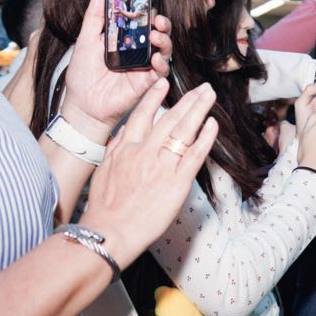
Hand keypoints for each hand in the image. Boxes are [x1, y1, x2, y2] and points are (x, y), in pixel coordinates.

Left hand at [60, 0, 173, 140]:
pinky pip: (160, 72)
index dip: (148, 12)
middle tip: (157, 20)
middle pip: (158, 34)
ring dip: (164, 41)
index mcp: (124, 40)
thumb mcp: (85, 41)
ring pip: (163, 51)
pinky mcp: (146, 83)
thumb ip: (94, 18)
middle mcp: (137, 52)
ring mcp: (143, 67)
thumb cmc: (83, 75)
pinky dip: (161, 64)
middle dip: (162, 25)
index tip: (149, 2)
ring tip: (155, 37)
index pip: (141, 22)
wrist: (82, 105)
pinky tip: (155, 59)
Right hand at [78, 81, 218, 263]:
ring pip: (184, 131)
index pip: (141, 115)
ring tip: (209, 97)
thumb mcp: (103, 170)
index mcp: (125, 148)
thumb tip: (124, 132)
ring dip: (199, 110)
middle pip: (169, 118)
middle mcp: (144, 152)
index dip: (154, 97)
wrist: (110, 231)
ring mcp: (161, 166)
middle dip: (188, 100)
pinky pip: (195, 155)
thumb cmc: (104, 207)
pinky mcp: (177, 182)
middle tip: (202, 88)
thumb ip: (116, 149)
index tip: (164, 84)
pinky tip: (213, 124)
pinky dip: (205, 137)